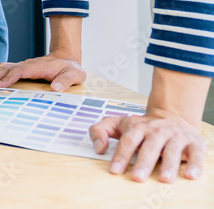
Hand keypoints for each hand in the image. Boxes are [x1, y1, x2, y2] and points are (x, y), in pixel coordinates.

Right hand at [0, 51, 85, 90]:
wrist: (66, 57)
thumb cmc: (70, 68)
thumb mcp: (74, 75)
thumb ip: (65, 80)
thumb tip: (55, 88)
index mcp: (38, 66)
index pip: (20, 71)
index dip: (9, 78)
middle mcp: (28, 64)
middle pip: (7, 69)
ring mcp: (23, 65)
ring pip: (4, 68)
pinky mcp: (21, 68)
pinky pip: (6, 69)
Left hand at [90, 107, 205, 181]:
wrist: (173, 116)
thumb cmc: (143, 127)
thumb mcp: (118, 124)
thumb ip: (100, 131)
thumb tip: (98, 148)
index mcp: (138, 127)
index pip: (127, 141)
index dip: (121, 155)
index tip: (115, 170)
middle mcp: (157, 131)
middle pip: (149, 147)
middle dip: (143, 162)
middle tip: (137, 177)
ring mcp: (176, 136)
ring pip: (172, 150)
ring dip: (169, 165)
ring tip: (164, 179)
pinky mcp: (194, 143)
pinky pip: (196, 154)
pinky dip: (194, 164)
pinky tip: (190, 175)